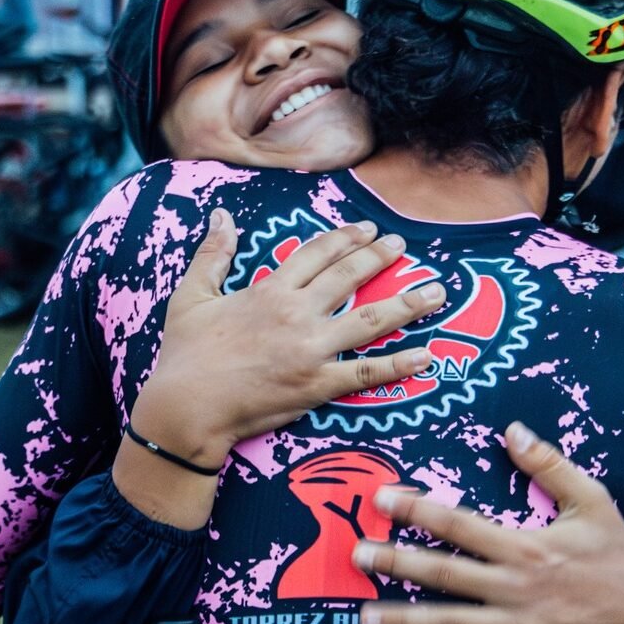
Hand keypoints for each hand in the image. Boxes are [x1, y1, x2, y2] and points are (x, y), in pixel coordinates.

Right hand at [131, 209, 445, 470]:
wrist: (186, 409)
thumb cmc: (186, 354)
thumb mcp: (192, 296)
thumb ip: (213, 254)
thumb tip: (223, 215)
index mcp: (270, 291)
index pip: (317, 254)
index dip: (345, 239)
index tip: (367, 229)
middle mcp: (297, 314)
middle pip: (349, 277)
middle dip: (381, 257)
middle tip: (403, 245)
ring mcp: (311, 350)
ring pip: (370, 320)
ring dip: (407, 304)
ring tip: (437, 292)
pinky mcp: (317, 385)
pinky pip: (366, 373)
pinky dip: (398, 365)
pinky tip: (426, 356)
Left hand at [356, 423, 623, 623]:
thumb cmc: (616, 550)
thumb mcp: (591, 498)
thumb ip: (549, 465)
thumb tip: (512, 430)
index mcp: (527, 547)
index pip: (460, 525)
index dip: (418, 511)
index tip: (382, 499)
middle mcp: (517, 589)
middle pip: (445, 576)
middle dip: (396, 565)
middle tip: (356, 557)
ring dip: (407, 622)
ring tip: (364, 618)